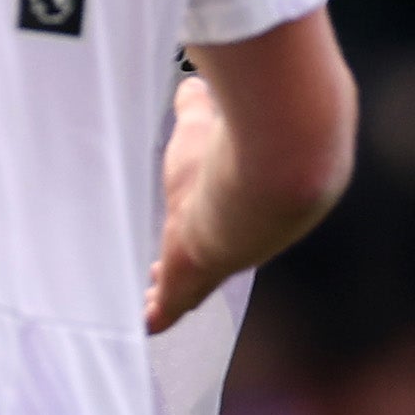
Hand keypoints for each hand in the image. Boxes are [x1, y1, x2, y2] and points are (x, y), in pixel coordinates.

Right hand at [146, 72, 226, 330]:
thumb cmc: (240, 144)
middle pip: (206, 260)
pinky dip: (156, 317)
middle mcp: (236, 241)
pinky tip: (144, 326)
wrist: (270, 171)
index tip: (190, 228)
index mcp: (245, 205)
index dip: (204, 225)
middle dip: (184, 266)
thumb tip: (191, 88)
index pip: (222, 220)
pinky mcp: (188, 282)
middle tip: (160, 273)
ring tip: (149, 301)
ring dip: (169, 293)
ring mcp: (212, 265)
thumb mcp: (205, 124)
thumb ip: (198, 109)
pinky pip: (168, 309)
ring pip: (190, 286)